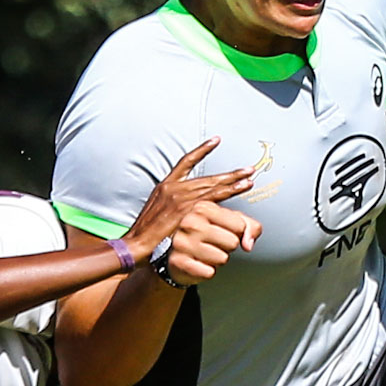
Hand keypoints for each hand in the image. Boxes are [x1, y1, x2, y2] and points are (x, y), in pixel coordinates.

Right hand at [121, 138, 262, 285]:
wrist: (135, 244)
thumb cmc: (145, 234)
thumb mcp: (155, 212)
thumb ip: (170, 205)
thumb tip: (183, 207)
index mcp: (165, 186)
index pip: (185, 162)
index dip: (202, 150)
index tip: (216, 141)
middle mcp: (174, 188)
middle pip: (207, 177)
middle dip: (229, 174)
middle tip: (248, 169)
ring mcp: (182, 198)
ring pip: (213, 186)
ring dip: (233, 181)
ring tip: (250, 177)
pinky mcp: (188, 210)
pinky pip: (213, 199)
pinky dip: (229, 191)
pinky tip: (241, 188)